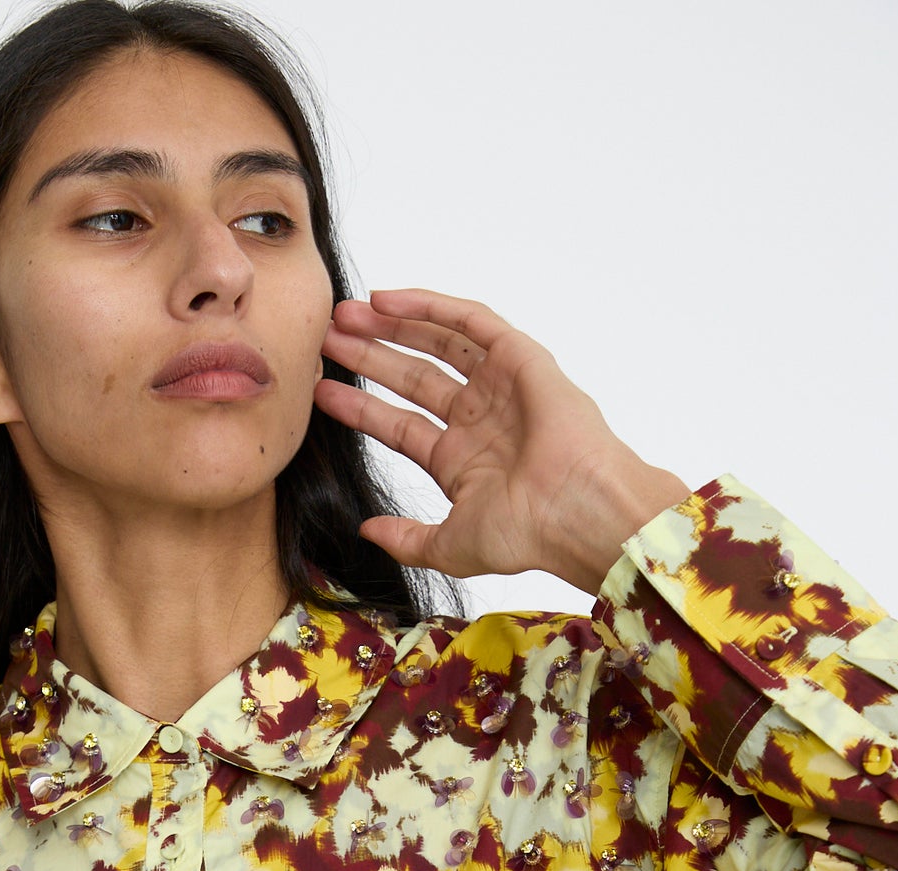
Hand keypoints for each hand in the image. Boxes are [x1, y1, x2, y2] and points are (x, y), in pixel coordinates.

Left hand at [314, 290, 690, 593]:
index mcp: (462, 461)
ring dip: (392, 326)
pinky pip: (468, 321)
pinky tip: (387, 298)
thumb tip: (366, 531)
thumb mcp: (449, 546)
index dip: (359, 407)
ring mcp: (499, 386)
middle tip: (325, 339)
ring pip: (435, 344)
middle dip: (368, 357)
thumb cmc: (525, 533)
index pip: (398, 425)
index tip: (321, 390)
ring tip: (345, 314)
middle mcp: (479, 419)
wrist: (576, 511)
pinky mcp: (519, 357)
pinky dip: (428, 305)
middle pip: (411, 378)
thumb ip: (406, 539)